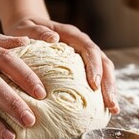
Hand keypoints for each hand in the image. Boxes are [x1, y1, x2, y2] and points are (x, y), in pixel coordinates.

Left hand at [4, 17, 119, 113]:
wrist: (27, 30)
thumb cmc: (25, 31)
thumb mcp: (27, 28)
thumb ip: (38, 32)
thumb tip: (53, 39)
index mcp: (72, 35)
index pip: (89, 49)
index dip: (94, 66)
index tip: (94, 84)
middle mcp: (82, 45)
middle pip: (103, 62)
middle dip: (109, 84)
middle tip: (110, 103)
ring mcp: (85, 57)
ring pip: (105, 72)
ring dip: (110, 90)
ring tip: (113, 109)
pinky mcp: (83, 68)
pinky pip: (97, 79)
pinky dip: (102, 93)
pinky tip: (105, 110)